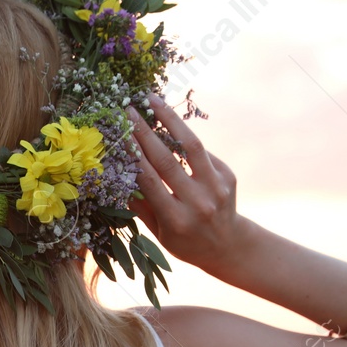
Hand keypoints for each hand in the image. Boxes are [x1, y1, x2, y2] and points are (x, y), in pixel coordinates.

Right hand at [124, 94, 249, 274]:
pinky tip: (170, 124)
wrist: (228, 246)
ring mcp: (216, 187)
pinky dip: (184, 137)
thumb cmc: (184, 241)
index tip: (118, 133)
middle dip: (145, 132)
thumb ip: (141, 204)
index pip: (149, 180)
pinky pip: (201, 152)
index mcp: (176, 219)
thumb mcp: (159, 232)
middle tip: (130, 110)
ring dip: (170, 119)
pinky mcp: (227, 176)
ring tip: (154, 101)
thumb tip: (119, 172)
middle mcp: (198, 202)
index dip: (133, 155)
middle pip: (167, 160)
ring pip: (190, 145)